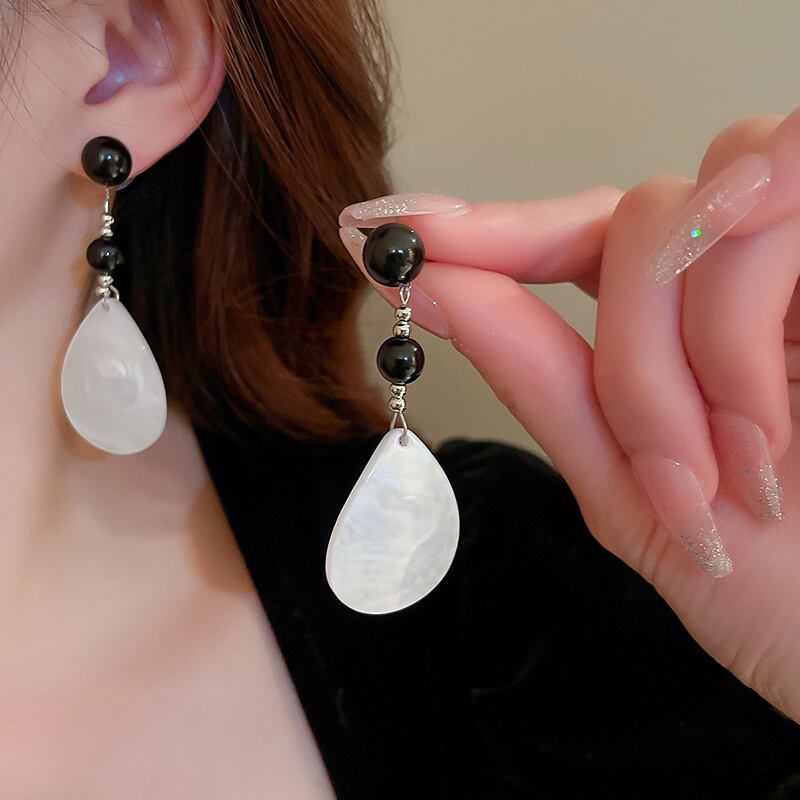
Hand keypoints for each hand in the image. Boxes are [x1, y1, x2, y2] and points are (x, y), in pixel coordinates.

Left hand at [338, 107, 799, 722]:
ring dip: (684, 352)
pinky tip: (772, 434)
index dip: (485, 230)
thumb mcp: (637, 494)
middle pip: (632, 220)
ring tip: (738, 474)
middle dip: (627, 357)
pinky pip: (776, 209)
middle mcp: (748, 275)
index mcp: (687, 330)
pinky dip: (740, 323)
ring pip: (687, 208)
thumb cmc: (786, 593)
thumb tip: (437, 293)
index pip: (574, 239)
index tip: (386, 233)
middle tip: (666, 475)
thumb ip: (542, 383)